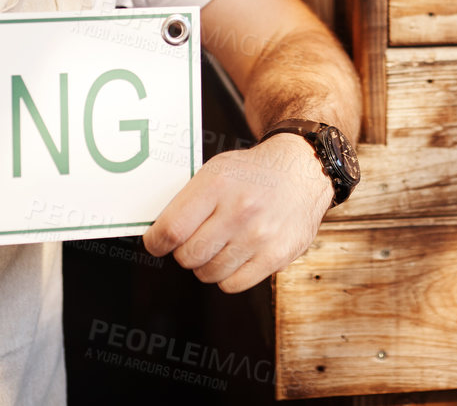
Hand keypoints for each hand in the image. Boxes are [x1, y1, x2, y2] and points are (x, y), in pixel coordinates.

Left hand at [142, 135, 331, 292]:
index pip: (171, 229)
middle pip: (187, 256)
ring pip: (208, 274)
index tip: (156, 243)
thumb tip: (156, 233)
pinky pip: (232, 284)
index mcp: (217, 184)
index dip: (155, 242)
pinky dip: (227, 276)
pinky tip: (235, 255)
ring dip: (206, 264)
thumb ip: (187, 200)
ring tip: (219, 245)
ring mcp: (259, 236)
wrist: (300, 171)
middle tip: (194, 240)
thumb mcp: (216, 170)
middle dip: (183, 252)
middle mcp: (239, 211)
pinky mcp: (276, 256)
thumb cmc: (251, 173)